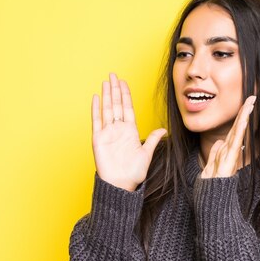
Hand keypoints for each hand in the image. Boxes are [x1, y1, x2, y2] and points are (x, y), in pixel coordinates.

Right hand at [91, 73, 166, 191]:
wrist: (121, 185)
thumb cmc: (133, 173)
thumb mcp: (146, 154)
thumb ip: (152, 140)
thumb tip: (163, 130)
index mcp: (130, 131)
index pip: (127, 108)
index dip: (125, 95)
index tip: (124, 82)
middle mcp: (118, 129)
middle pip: (116, 104)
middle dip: (115, 89)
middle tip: (113, 75)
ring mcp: (108, 133)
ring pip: (107, 109)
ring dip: (106, 95)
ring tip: (105, 82)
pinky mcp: (98, 139)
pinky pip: (96, 121)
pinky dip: (96, 109)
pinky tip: (96, 97)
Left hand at [201, 95, 255, 178]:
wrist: (211, 197)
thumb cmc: (212, 183)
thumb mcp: (211, 163)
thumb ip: (215, 152)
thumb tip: (219, 142)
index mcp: (226, 149)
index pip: (233, 129)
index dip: (239, 116)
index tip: (245, 103)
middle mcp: (231, 151)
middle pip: (238, 127)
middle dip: (245, 112)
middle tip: (252, 97)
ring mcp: (232, 155)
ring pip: (239, 132)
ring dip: (244, 117)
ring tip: (250, 104)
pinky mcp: (230, 161)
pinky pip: (235, 143)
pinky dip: (240, 132)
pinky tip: (244, 121)